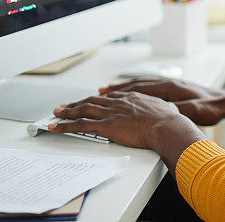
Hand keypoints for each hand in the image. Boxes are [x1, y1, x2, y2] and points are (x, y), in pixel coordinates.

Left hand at [50, 92, 199, 149]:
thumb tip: (168, 110)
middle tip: (67, 105)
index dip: (99, 98)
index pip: (110, 97)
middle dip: (78, 102)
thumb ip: (162, 108)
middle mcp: (119, 102)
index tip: (92, 99)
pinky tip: (55, 127)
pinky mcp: (105, 125)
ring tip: (56, 113)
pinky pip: (79, 125)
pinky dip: (64, 125)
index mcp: (133, 97)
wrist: (166, 126)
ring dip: (67, 111)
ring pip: (83, 109)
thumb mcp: (167, 108)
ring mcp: (111, 112)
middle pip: (93, 100)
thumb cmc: (169, 120)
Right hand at [99, 79, 224, 125]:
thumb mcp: (194, 111)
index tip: (105, 93)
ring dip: (126, 88)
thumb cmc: (211, 107)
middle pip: (138, 84)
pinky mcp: (175, 90)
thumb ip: (176, 110)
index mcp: (171, 87)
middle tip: (99, 91)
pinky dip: (138, 91)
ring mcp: (172, 86)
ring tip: (109, 91)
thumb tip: (161, 111)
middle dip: (118, 88)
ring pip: (143, 85)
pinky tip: (132, 95)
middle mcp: (169, 83)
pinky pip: (151, 89)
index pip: (141, 87)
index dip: (121, 91)